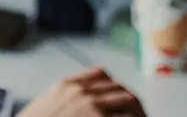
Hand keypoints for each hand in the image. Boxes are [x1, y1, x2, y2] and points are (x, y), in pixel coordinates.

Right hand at [18, 66, 144, 116]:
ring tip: (141, 116)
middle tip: (137, 111)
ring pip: (127, 100)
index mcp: (65, 85)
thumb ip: (63, 95)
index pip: (100, 73)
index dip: (113, 84)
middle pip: (117, 85)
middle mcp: (79, 91)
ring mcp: (90, 106)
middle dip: (129, 99)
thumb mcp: (46, 102)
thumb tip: (77, 96)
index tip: (119, 93)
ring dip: (136, 110)